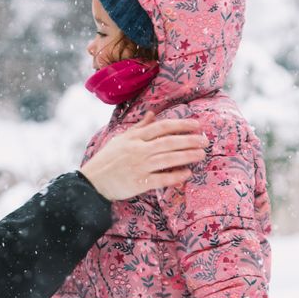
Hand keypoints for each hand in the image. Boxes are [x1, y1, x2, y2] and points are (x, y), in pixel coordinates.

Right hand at [79, 114, 206, 200]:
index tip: (196, 125)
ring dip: (187, 156)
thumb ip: (139, 127)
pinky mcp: (139, 183)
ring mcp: (139, 166)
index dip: (181, 125)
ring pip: (168, 159)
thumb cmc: (108, 159)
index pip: (162, 127)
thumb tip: (153, 113)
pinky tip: (187, 173)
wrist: (93, 182)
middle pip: (169, 142)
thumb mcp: (121, 139)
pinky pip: (161, 179)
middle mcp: (138, 150)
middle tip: (205, 140)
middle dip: (189, 140)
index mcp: (135, 137)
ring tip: (201, 154)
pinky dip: (175, 176)